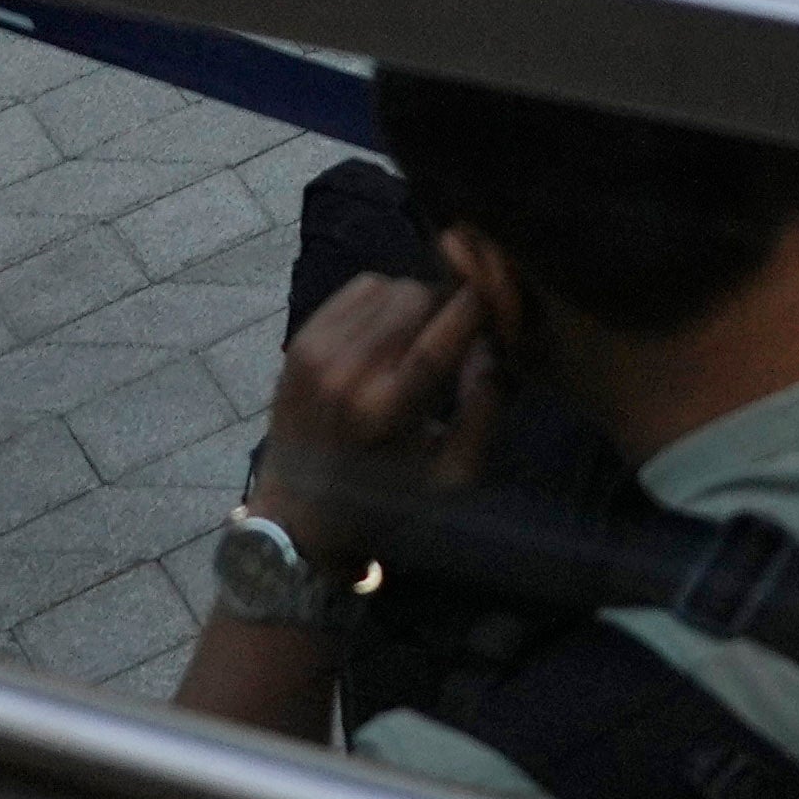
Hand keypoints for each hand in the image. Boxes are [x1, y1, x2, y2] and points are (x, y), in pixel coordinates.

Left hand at [251, 265, 503, 566]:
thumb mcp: (450, 477)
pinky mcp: (300, 340)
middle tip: (457, 334)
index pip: (442, 337)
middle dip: (446, 307)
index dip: (477, 307)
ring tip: (419, 339)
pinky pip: (358, 290)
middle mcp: (346, 374)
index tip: (500, 300)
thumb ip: (485, 413)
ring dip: (414, 304)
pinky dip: (383, 301)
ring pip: (388, 287)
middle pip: (417, 298)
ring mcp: (317, 352)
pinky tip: (388, 334)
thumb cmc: (385, 501)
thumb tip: (495, 349)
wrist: (298, 511)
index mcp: (385, 412)